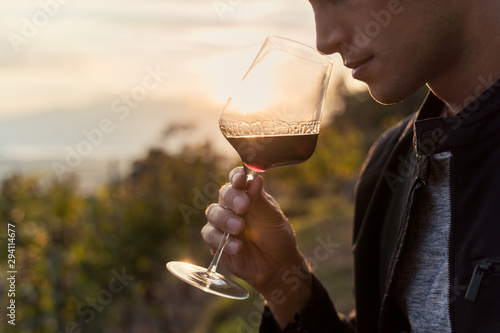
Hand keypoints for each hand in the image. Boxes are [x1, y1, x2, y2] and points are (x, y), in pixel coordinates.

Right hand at [202, 167, 311, 325]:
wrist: (277, 266)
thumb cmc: (277, 237)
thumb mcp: (272, 217)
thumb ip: (260, 200)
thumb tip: (256, 178)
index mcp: (247, 195)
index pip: (237, 180)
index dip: (236, 177)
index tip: (240, 179)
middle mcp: (232, 206)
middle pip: (223, 195)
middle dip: (232, 199)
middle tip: (244, 206)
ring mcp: (222, 223)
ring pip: (213, 214)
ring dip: (225, 220)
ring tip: (239, 228)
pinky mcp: (216, 242)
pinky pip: (210, 236)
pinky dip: (222, 241)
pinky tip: (238, 247)